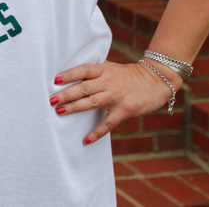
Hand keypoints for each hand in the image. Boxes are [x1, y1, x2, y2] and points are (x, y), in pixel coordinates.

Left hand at [50, 60, 178, 144]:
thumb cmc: (130, 75)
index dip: (70, 74)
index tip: (55, 80)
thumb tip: (72, 80)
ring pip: (92, 102)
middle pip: (84, 88)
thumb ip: (96, 74)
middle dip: (67, 94)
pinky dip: (97, 132)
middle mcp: (110, 81)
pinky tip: (86, 139)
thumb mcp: (112, 69)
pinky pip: (108, 123)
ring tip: (59, 111)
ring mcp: (117, 96)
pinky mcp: (125, 110)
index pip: (84, 70)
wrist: (157, 80)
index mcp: (105, 70)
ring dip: (75, 107)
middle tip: (51, 99)